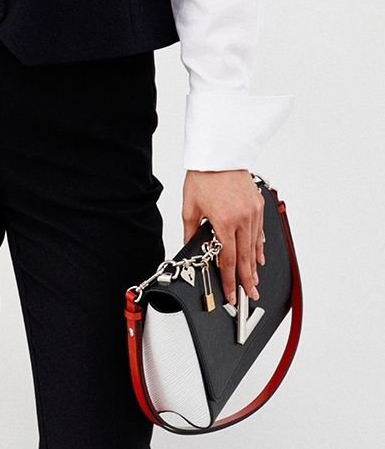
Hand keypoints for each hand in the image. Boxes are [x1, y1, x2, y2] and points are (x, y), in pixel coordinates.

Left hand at [182, 169, 263, 304]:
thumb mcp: (190, 206)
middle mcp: (243, 218)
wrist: (219, 153)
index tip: (231, 294)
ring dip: (254, 265)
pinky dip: (259, 245)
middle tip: (250, 295)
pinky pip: (260, 231)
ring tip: (254, 280)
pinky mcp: (258, 204)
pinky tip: (258, 254)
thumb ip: (191, 231)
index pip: (229, 260)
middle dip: (247, 279)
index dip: (230, 280)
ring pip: (255, 245)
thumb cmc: (204, 175)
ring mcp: (253, 212)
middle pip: (246, 257)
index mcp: (224, 222)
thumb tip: (191, 246)